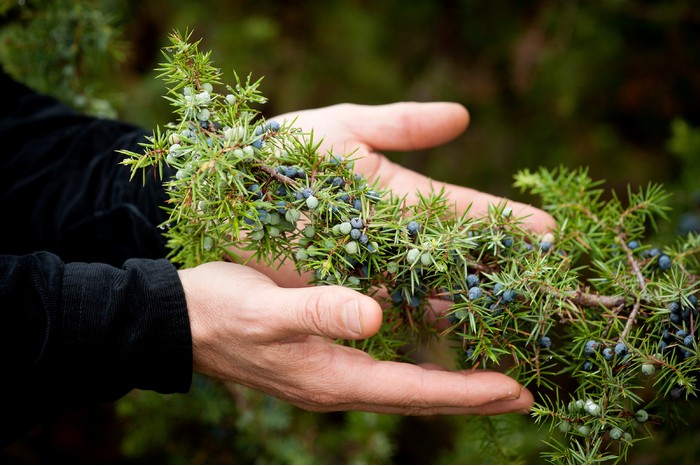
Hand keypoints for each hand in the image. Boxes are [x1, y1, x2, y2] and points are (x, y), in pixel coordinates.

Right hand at [179, 261, 532, 414]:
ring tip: (490, 378)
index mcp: (333, 376)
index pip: (416, 390)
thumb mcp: (267, 308)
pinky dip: (419, 370)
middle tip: (523, 394)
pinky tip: (429, 356)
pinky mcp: (319, 363)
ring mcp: (329, 377)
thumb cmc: (221, 310)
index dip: (468, 391)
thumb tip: (374, 318)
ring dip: (449, 385)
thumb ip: (319, 312)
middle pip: (418, 397)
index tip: (517, 390)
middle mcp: (338, 385)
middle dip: (472, 396)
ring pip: (404, 387)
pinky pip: (384, 375)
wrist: (179, 324)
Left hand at [251, 102, 554, 286]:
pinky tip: (455, 326)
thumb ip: (400, 124)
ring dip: (471, 298)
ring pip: (431, 286)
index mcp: (400, 193)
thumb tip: (463, 117)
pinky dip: (422, 316)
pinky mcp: (339, 287)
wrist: (227, 183)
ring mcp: (369, 264)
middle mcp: (394, 235)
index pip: (464, 209)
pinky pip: (390, 306)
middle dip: (502, 269)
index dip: (504, 220)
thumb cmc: (285, 147)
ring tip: (518, 313)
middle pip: (458, 255)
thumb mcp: (344, 126)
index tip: (550, 230)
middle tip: (550, 286)